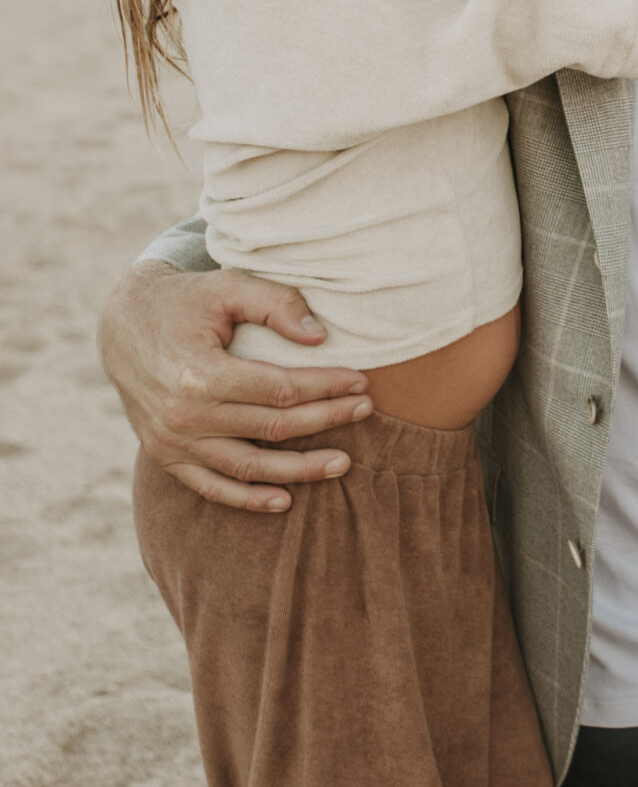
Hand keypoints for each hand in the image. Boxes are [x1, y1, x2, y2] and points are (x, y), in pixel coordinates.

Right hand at [98, 263, 372, 511]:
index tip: (361, 381)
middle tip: (365, 410)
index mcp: (198, 373)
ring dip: (299, 470)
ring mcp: (171, 441)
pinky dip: (248, 499)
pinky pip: (211, 487)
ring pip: (248, 467)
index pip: (280, 389)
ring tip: (343, 463)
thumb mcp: (228, 286)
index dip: (326, 387)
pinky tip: (286, 500)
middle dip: (325, 419)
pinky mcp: (165, 456)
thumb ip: (276, 304)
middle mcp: (183, 415)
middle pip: (272, 428)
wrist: (122, 326)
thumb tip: (320, 337)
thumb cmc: (185, 301)